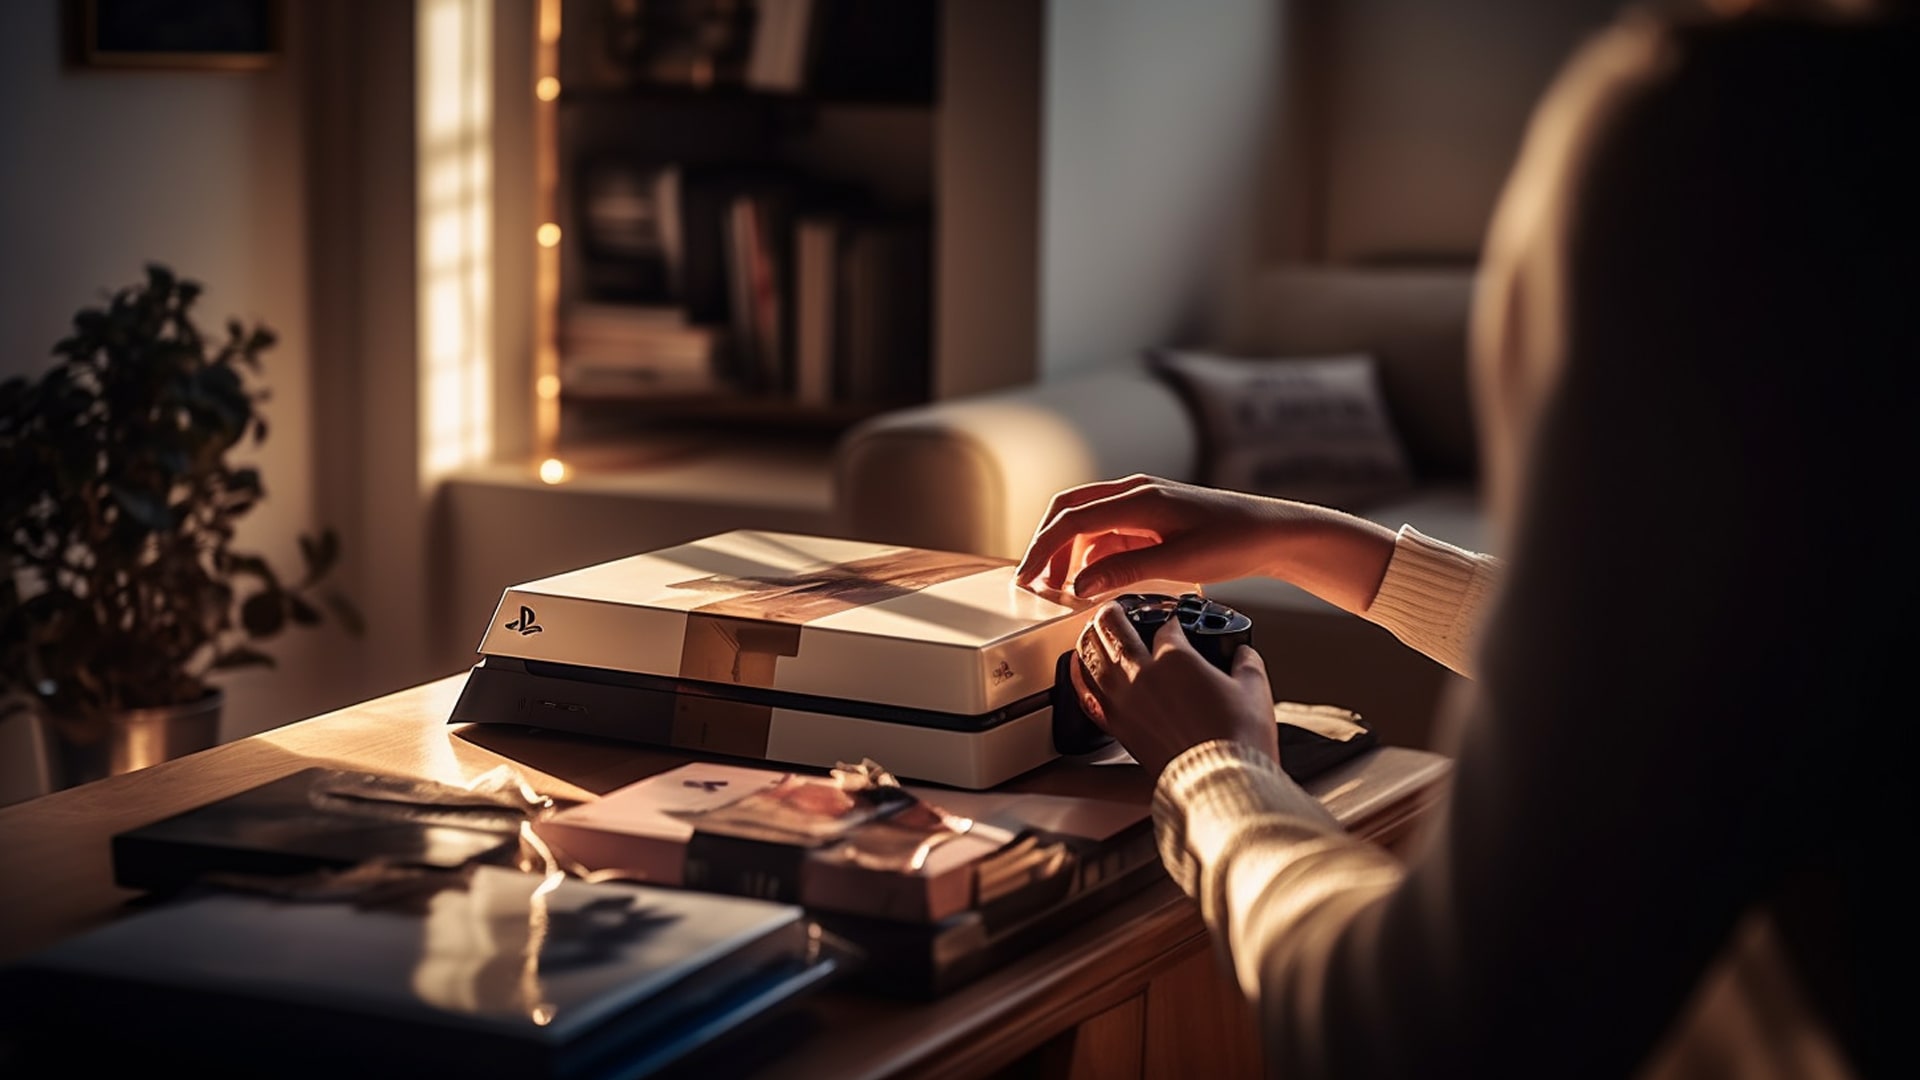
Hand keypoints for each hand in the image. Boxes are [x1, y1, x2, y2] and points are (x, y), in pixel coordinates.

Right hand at [1016, 475, 1398, 614]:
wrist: (1274, 531)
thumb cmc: (1236, 541)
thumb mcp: (1180, 563)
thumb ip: (1125, 571)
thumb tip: (1080, 584)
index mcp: (1139, 499)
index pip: (1072, 520)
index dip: (1043, 550)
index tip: (1028, 579)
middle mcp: (1135, 493)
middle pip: (1070, 510)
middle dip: (1046, 545)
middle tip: (1033, 581)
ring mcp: (1143, 502)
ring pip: (1088, 521)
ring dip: (1069, 551)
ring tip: (1062, 587)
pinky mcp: (1152, 516)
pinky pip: (1110, 530)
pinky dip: (1094, 553)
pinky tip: (1095, 579)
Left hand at [1069, 600, 1277, 778]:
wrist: (1220, 782)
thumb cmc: (1236, 740)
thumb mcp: (1254, 688)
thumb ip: (1246, 662)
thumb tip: (1243, 654)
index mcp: (1175, 658)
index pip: (1165, 625)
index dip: (1170, 619)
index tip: (1175, 623)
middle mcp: (1141, 674)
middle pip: (1114, 629)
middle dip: (1115, 613)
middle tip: (1117, 609)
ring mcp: (1124, 701)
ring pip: (1092, 655)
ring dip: (1090, 637)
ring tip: (1093, 629)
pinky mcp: (1116, 727)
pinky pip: (1085, 693)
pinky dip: (1079, 675)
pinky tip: (1078, 667)